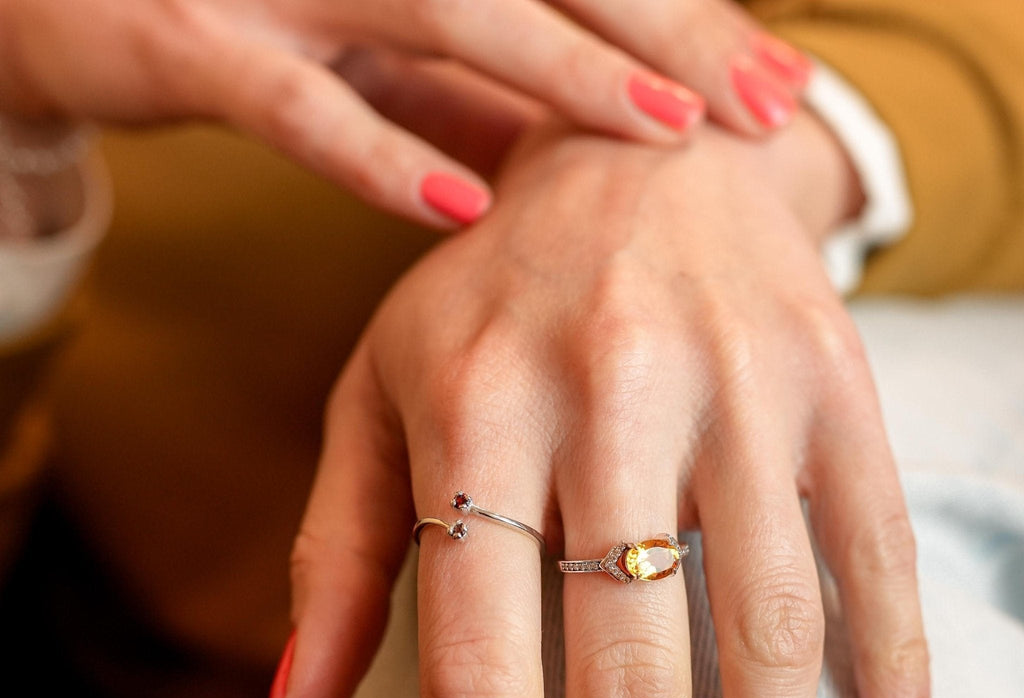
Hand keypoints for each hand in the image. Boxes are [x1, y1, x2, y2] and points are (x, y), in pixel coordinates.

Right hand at [0, 0, 810, 226]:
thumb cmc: (240, 18)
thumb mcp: (373, 53)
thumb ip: (467, 93)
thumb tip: (566, 156)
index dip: (685, 21)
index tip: (778, 86)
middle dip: (666, 37)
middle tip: (769, 108)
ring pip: (445, 10)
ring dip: (560, 74)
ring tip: (665, 135)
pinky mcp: (192, 38)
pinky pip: (300, 105)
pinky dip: (380, 154)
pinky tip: (467, 203)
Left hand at [270, 114, 930, 697]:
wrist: (631, 156)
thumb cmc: (488, 295)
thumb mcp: (378, 394)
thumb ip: (336, 550)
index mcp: (474, 413)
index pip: (478, 657)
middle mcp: (607, 398)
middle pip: (626, 665)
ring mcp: (733, 387)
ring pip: (764, 624)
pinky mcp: (829, 380)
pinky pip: (871, 541)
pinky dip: (892, 659)